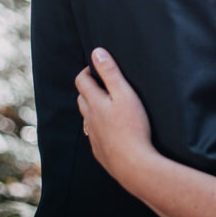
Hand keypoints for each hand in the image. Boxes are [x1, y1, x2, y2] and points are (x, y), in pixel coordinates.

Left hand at [75, 47, 153, 184]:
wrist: (133, 164)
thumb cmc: (132, 126)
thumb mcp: (124, 93)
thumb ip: (110, 72)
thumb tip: (97, 52)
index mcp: (94, 102)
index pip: (82, 80)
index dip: (87, 70)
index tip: (97, 67)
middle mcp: (89, 118)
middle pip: (82, 98)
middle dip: (89, 88)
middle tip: (103, 84)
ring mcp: (93, 136)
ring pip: (86, 117)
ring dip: (92, 108)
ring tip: (106, 105)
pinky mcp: (100, 150)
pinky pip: (94, 135)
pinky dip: (98, 127)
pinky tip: (109, 130)